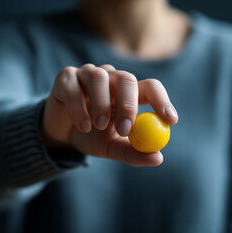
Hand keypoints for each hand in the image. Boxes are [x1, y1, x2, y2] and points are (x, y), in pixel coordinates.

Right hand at [42, 64, 177, 166]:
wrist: (61, 136)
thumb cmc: (92, 137)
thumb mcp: (113, 148)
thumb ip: (133, 153)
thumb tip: (158, 158)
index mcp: (127, 92)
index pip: (150, 87)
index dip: (161, 100)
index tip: (170, 120)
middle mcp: (110, 79)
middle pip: (126, 79)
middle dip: (128, 104)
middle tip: (125, 130)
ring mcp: (87, 74)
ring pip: (99, 78)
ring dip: (101, 105)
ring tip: (97, 128)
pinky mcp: (66, 77)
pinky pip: (74, 87)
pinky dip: (78, 107)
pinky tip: (81, 125)